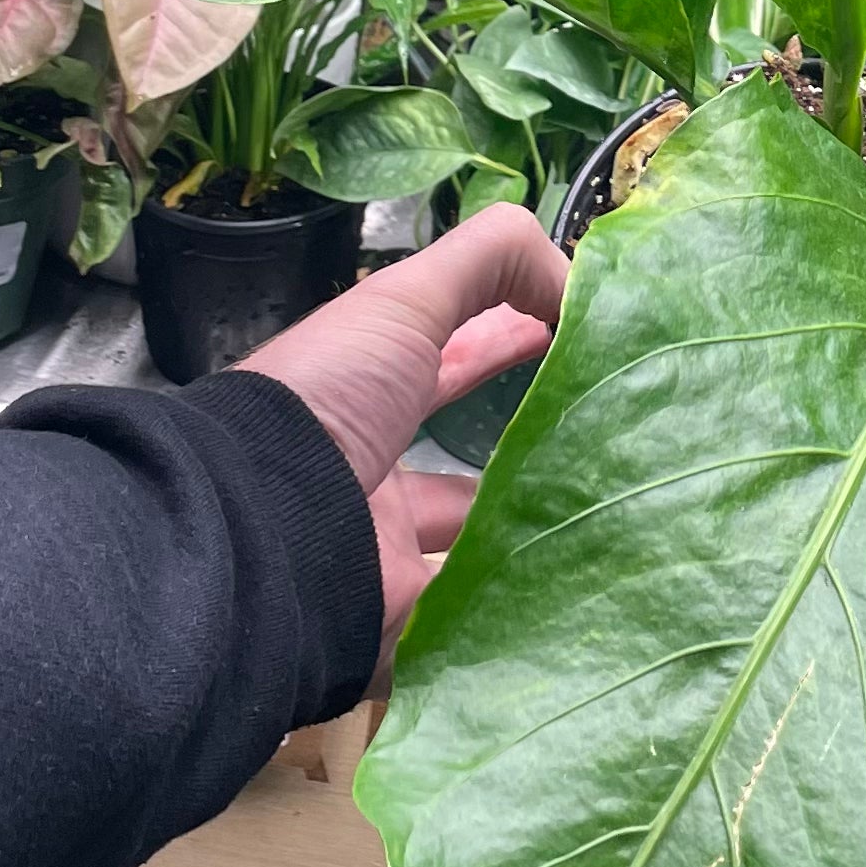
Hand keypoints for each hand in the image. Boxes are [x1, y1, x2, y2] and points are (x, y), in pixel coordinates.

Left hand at [241, 200, 565, 683]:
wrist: (264, 532)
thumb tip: (575, 275)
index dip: (512, 329)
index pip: (453, 348)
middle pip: (461, 440)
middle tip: (601, 416)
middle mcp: (372, 458)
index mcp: (366, 384)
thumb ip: (490, 259)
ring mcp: (383, 537)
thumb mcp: (405, 299)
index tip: (581, 329)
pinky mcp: (403, 606)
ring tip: (600, 500)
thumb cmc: (327, 401)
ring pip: (471, 526)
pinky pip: (468, 600)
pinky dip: (510, 591)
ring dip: (523, 515)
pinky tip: (571, 573)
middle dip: (526, 424)